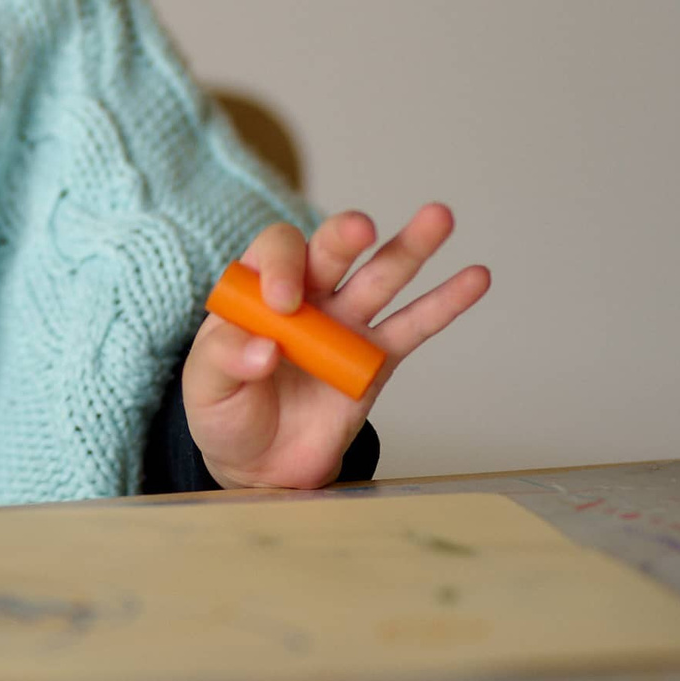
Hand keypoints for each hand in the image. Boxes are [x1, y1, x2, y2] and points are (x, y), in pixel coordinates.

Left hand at [181, 203, 489, 489]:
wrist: (261, 463)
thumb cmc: (226, 412)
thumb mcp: (205, 387)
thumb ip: (224, 361)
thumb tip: (261, 350)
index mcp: (257, 290)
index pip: (274, 254)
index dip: (281, 268)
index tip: (284, 305)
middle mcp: (306, 296)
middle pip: (329, 252)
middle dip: (344, 236)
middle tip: (359, 228)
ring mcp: (344, 324)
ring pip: (381, 278)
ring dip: (410, 247)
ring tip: (440, 216)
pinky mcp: (376, 359)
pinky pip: (414, 327)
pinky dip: (445, 303)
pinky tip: (475, 277)